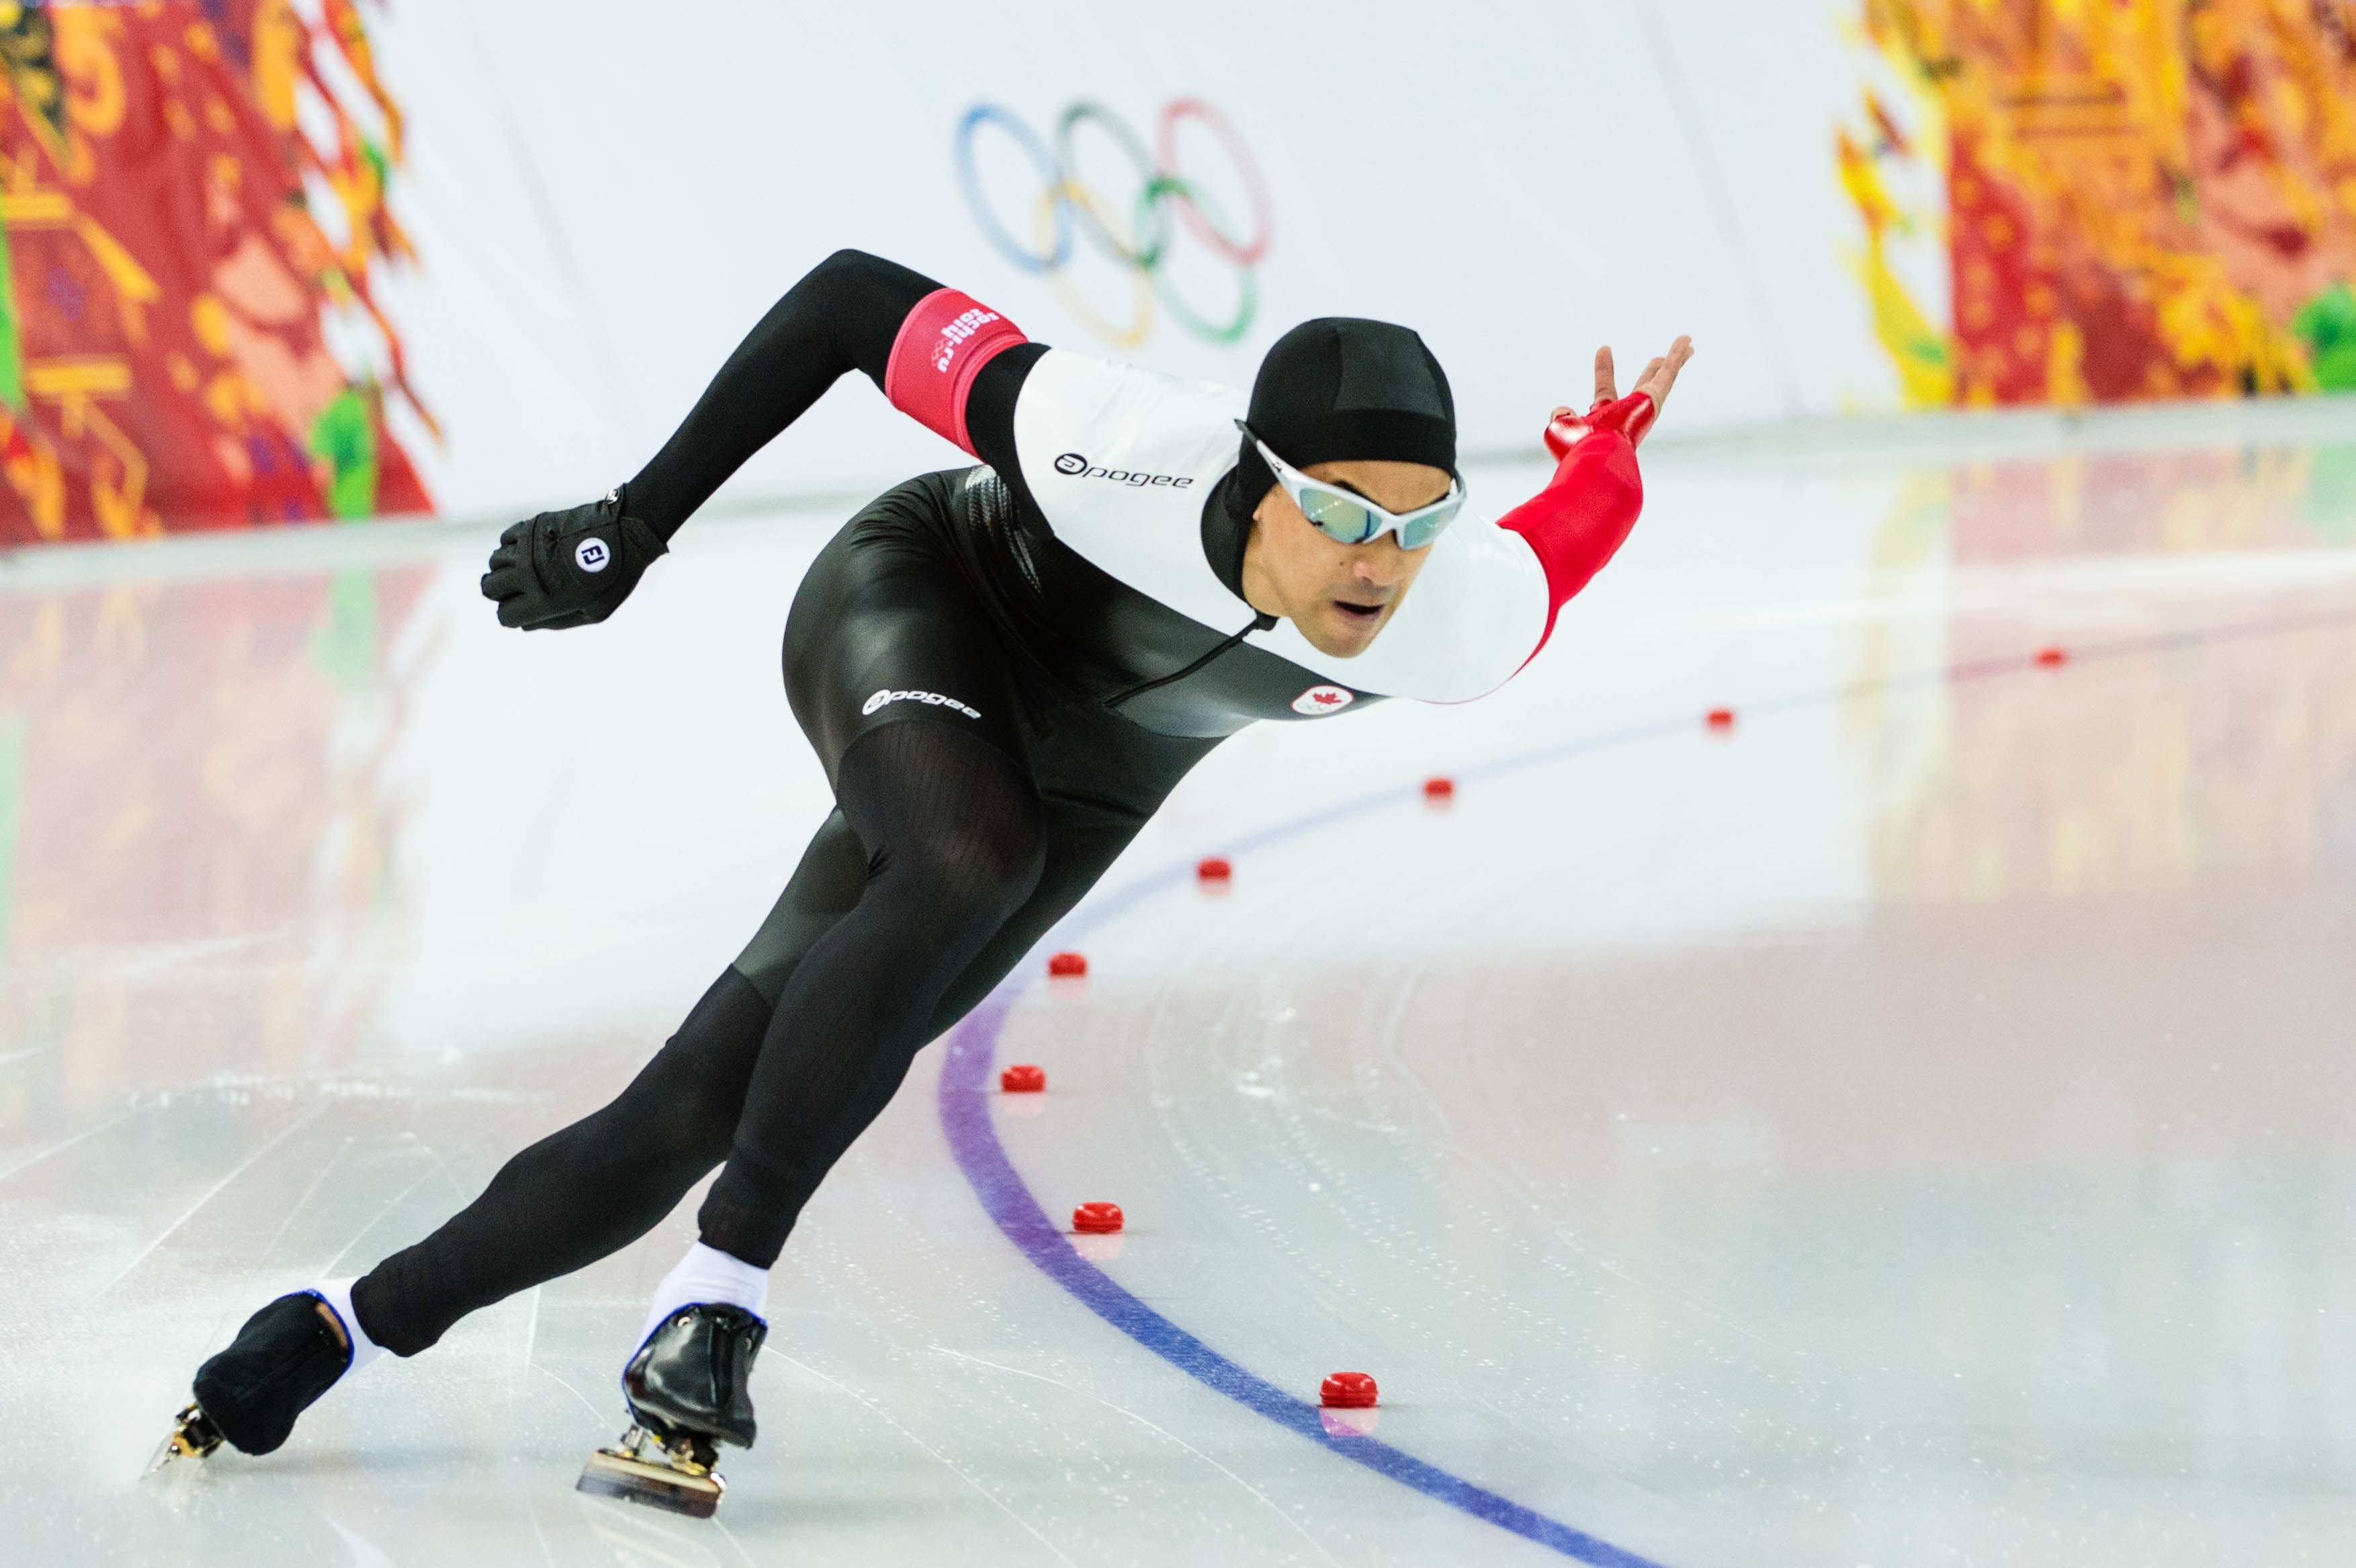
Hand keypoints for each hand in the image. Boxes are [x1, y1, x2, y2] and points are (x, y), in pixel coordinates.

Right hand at [480, 490, 667, 629]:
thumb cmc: (614, 578)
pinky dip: (511, 547)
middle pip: (489, 588)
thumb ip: (557, 621)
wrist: (624, 533)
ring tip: (526, 568)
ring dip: (504, 568)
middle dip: (499, 593)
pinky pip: (504, 539)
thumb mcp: (594, 612)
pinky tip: (528, 550)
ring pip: (493, 562)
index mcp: (543, 600)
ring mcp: (527, 548)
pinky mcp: (530, 527)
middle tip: (516, 590)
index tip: (523, 610)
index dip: (511, 616)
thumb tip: (525, 626)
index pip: (505, 615)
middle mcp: (528, 574)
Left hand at [1546, 336, 1694, 456]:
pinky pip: (1669, 374)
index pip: (1606, 389)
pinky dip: (1678, 356)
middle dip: (1651, 373)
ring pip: (1663, 379)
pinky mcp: (1654, 401)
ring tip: (1687, 343)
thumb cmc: (1578, 451)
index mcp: (1606, 419)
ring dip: (1675, 360)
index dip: (1604, 369)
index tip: (1604, 348)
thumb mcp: (1561, 429)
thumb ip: (1561, 417)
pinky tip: (1687, 341)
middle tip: (1659, 359)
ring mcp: (1644, 408)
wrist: (1594, 459)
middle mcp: (1629, 414)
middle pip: (1643, 387)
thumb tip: (1562, 410)